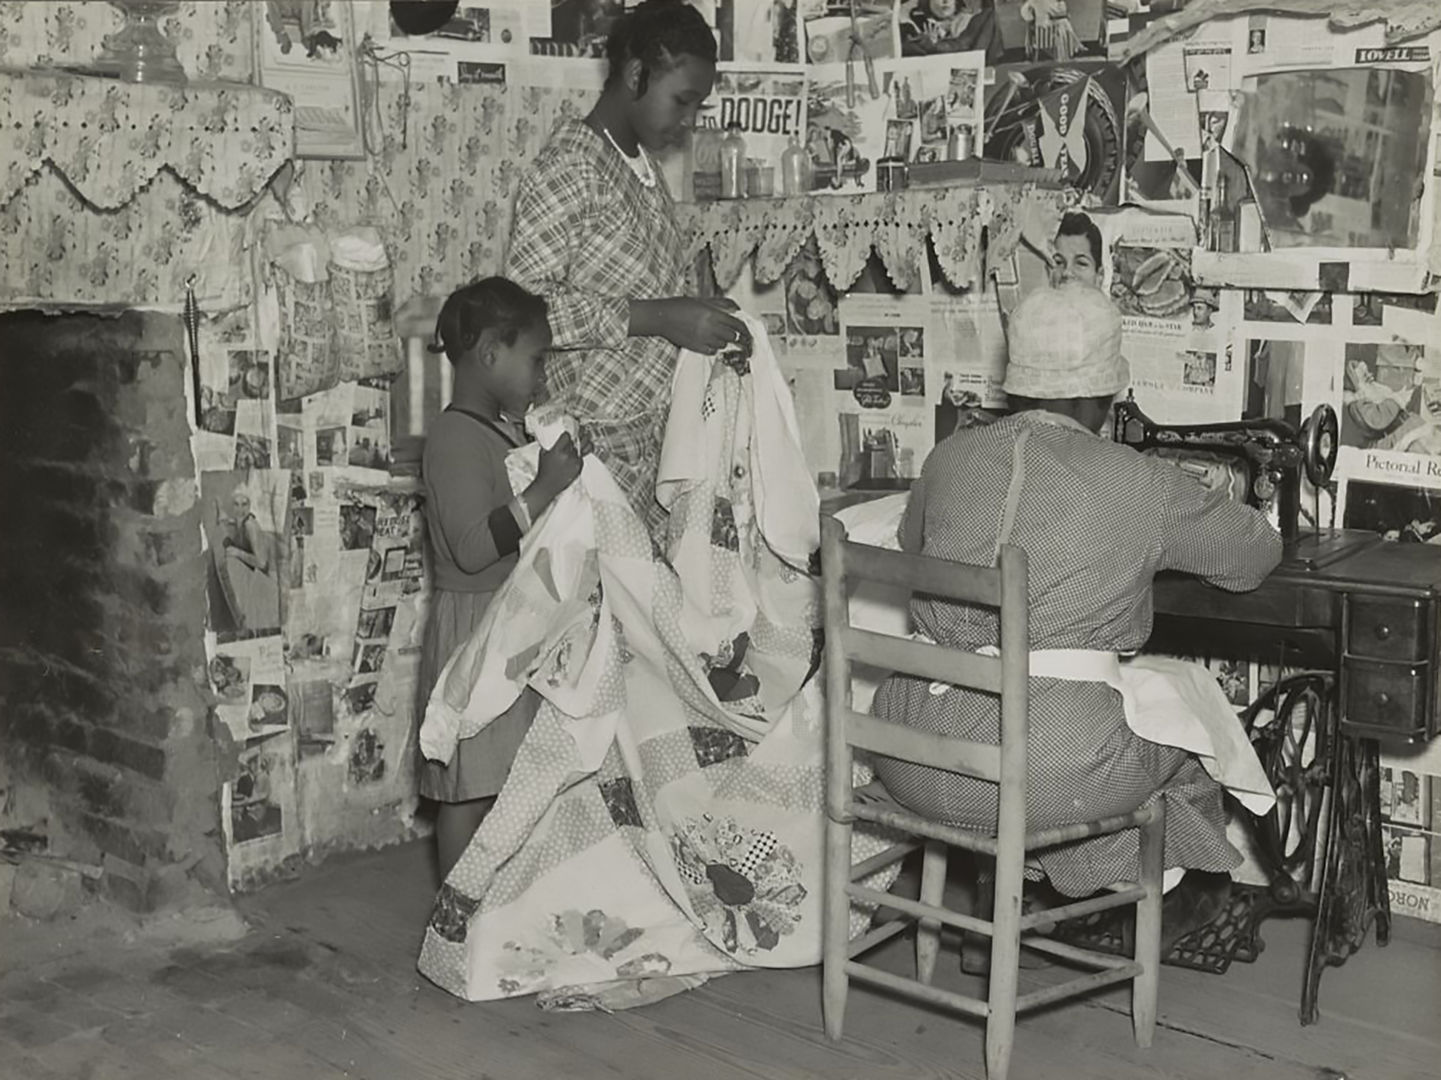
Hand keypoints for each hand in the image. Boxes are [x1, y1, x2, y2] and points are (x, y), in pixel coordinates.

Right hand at [529, 432, 581, 506]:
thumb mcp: (543, 453)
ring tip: (584, 440)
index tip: (567, 434)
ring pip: (584, 447)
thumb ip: (550, 444)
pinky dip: (580, 455)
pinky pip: (583, 457)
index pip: (567, 435)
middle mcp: (568, 455)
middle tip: (579, 433)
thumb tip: (554, 437)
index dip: (568, 434)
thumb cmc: (545, 471)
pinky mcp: (579, 468)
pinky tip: (579, 453)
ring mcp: (575, 462)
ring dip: (584, 443)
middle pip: (578, 439)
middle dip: (579, 435)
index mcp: (558, 450)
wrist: (548, 485)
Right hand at [632, 297, 751, 356]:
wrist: (662, 318)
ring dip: (724, 341)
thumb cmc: (680, 306)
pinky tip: (709, 341)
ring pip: (723, 344)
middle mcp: (710, 328)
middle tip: (736, 335)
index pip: (737, 324)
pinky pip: (712, 351)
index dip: (745, 329)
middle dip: (736, 336)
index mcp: (713, 314)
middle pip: (733, 336)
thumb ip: (721, 304)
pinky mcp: (696, 348)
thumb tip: (736, 308)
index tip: (747, 331)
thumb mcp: (702, 300)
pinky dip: (714, 347)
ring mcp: (703, 339)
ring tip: (717, 334)